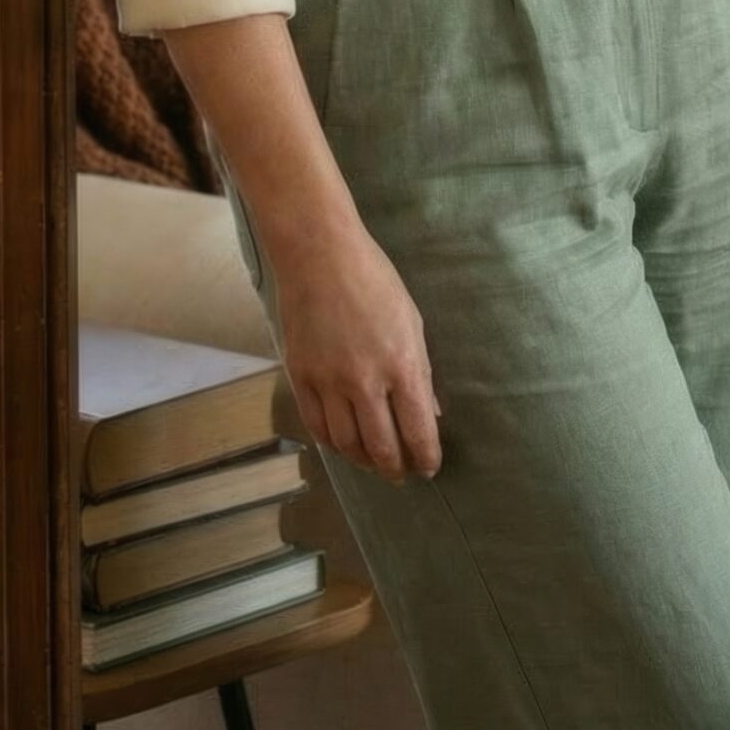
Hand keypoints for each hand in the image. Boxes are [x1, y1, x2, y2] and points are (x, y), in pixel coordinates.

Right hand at [271, 221, 444, 483]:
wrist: (320, 256)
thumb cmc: (375, 282)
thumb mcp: (412, 322)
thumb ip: (420, 371)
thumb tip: (429, 411)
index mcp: (402, 365)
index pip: (418, 431)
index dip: (426, 458)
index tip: (429, 468)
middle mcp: (365, 381)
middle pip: (381, 448)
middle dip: (396, 468)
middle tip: (402, 474)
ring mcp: (329, 382)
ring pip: (346, 445)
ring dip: (364, 461)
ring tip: (374, 462)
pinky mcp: (301, 378)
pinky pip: (317, 427)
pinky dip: (332, 443)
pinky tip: (343, 443)